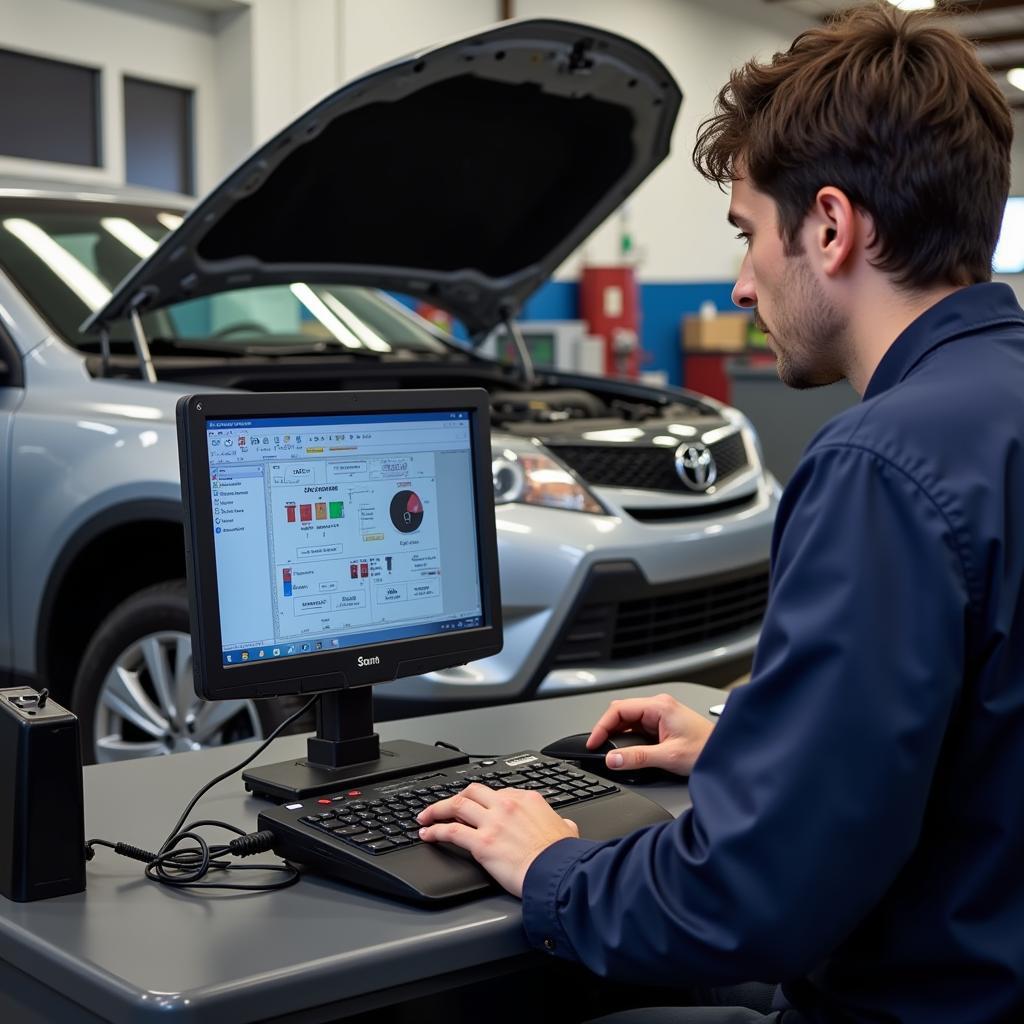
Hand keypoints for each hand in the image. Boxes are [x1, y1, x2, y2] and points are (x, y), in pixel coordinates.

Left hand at [417, 783, 578, 896]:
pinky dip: (434, 831)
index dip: (482, 800)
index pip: (497, 792)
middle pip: (472, 791)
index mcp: (527, 799)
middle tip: (444, 806)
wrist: (557, 872)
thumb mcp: (567, 829)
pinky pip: (450, 831)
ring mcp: (492, 822)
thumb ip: (561, 823)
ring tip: (425, 817)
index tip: (474, 806)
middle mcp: (506, 805)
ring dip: (436, 810)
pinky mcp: (481, 843)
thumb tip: (564, 825)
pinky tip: (427, 834)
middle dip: (455, 797)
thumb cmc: (562, 855)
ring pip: (456, 805)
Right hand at [587, 692, 714, 776]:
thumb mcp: (668, 756)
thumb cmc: (707, 749)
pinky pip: (638, 726)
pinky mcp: (663, 724)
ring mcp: (661, 714)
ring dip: (618, 733)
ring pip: (629, 719)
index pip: (619, 709)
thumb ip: (637, 757)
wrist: (727, 753)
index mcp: (659, 706)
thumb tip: (612, 759)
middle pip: (622, 712)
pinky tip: (625, 748)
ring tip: (609, 749)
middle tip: (599, 748)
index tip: (594, 742)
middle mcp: (659, 706)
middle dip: (607, 729)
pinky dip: (628, 737)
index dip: (602, 726)